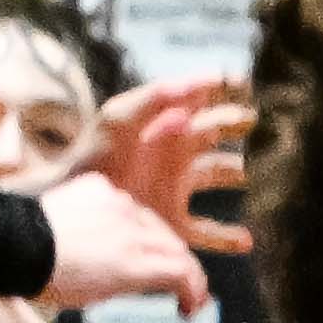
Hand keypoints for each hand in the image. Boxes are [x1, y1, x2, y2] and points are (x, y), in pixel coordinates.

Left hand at [38, 170, 212, 310]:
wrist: (15, 244)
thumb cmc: (51, 279)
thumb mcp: (101, 295)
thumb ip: (137, 284)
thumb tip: (159, 282)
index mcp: (136, 265)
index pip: (184, 273)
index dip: (195, 290)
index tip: (191, 304)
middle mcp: (134, 231)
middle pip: (175, 246)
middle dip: (180, 267)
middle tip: (176, 283)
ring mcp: (119, 204)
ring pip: (150, 222)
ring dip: (151, 240)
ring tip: (135, 255)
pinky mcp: (100, 188)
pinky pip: (122, 203)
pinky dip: (121, 218)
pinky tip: (104, 230)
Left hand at [75, 72, 252, 258]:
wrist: (71, 205)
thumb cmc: (93, 159)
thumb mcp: (117, 121)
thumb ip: (152, 100)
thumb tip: (191, 84)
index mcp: (163, 127)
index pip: (197, 99)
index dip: (219, 87)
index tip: (242, 82)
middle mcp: (174, 154)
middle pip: (213, 132)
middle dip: (233, 123)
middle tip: (250, 119)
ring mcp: (176, 189)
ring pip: (218, 175)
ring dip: (235, 171)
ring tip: (248, 171)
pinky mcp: (174, 225)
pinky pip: (207, 232)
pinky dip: (228, 237)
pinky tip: (246, 240)